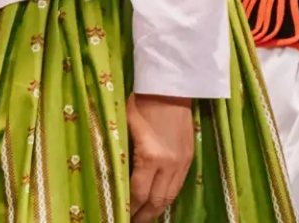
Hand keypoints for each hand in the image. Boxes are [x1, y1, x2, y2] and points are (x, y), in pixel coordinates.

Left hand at [128, 93, 193, 222]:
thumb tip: (109, 169)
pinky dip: (168, 196)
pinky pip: (178, 185)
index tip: (121, 215)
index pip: (139, 192)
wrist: (171, 89)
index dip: (130, 207)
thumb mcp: (123, 124)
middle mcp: (169, 165)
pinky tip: (159, 200)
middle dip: (144, 215)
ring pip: (170, 196)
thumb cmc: (141, 102)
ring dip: (157, 209)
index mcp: (150, 157)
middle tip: (132, 221)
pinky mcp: (188, 158)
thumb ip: (120, 149)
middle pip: (157, 201)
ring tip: (145, 216)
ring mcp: (181, 163)